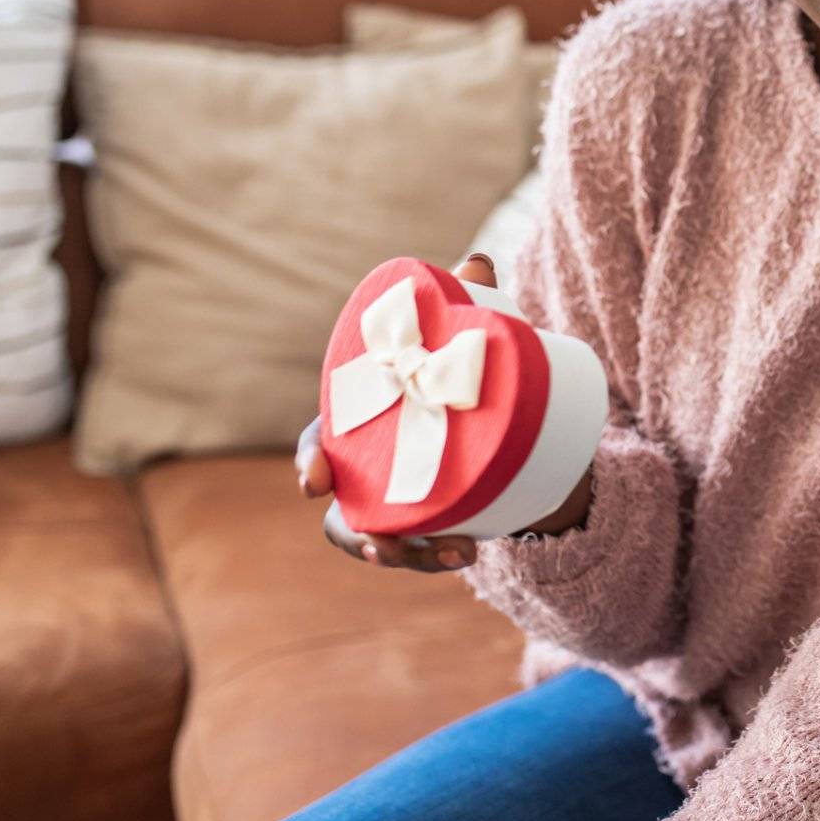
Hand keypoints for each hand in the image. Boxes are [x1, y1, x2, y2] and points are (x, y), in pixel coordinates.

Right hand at [297, 251, 593, 570]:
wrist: (509, 421)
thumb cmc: (463, 372)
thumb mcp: (465, 338)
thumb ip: (468, 299)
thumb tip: (477, 262)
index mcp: (362, 420)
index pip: (319, 442)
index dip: (310, 462)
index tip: (314, 482)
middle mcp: (368, 468)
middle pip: (342, 511)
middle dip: (355, 535)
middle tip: (381, 547)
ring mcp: (394, 502)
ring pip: (379, 542)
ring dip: (405, 557)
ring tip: (454, 555)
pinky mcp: (426, 525)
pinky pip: (419, 552)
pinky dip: (437, 558)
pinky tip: (468, 552)